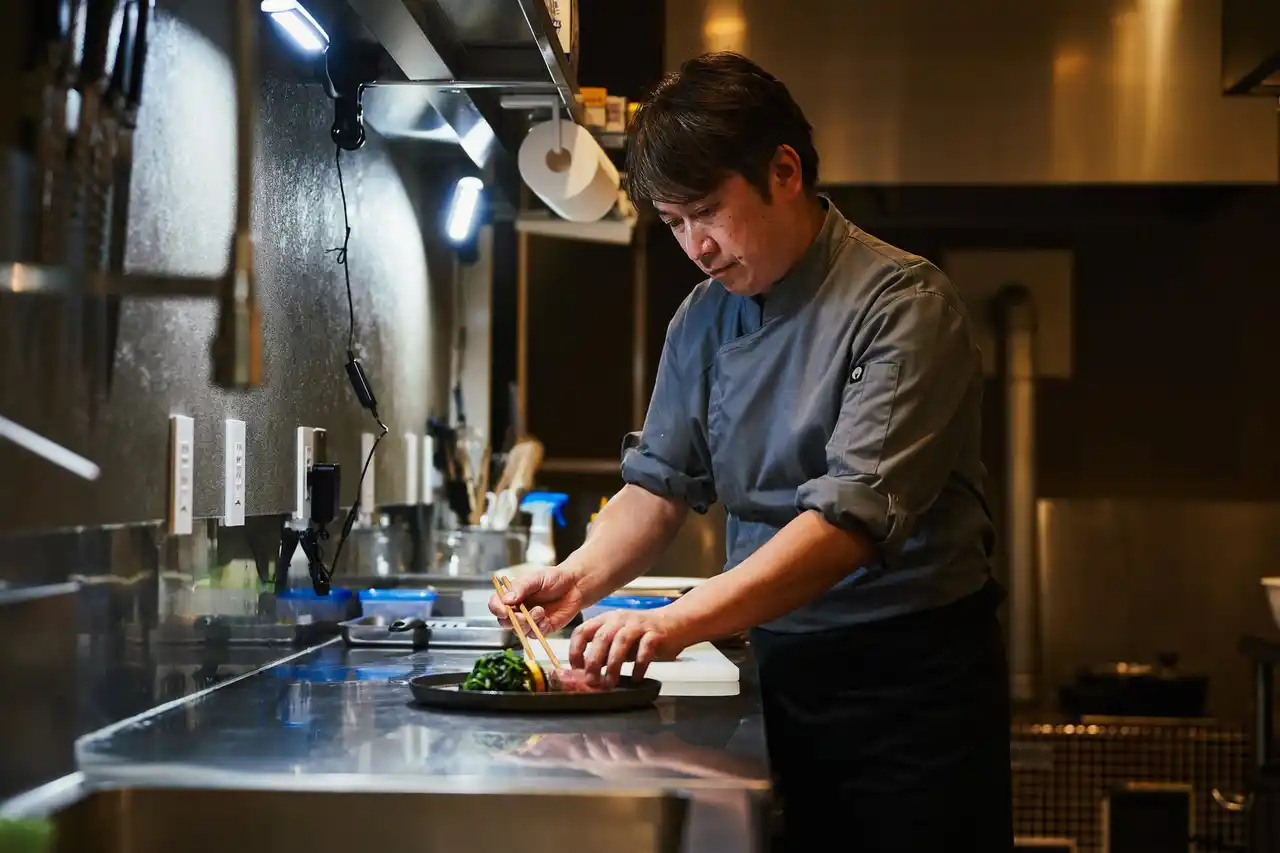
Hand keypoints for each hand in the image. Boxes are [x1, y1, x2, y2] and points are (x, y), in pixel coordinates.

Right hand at [487, 565, 586, 633]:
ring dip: (529, 623)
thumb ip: (520, 587)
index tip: (503, 610)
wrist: (575, 586)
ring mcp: (528, 620)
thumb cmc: (554, 578)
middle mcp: (517, 609)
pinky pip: (534, 635)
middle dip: (513, 620)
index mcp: (512, 595)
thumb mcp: (535, 578)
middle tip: (523, 614)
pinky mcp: (540, 629)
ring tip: (541, 611)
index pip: (495, 604)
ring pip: (519, 630)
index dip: (496, 609)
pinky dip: (540, 628)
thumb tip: (505, 599)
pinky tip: (547, 619)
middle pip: (504, 622)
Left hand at [570, 606, 688, 688]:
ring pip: (621, 642)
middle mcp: (620, 620)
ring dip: (613, 665)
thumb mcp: (618, 640)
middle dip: (594, 661)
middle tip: (592, 681)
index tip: (576, 669)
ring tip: (610, 683)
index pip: (583, 630)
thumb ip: (603, 653)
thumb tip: (585, 672)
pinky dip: (639, 665)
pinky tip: (636, 678)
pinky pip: (645, 649)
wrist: (674, 623)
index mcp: (606, 620)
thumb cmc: (642, 634)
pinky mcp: (655, 633)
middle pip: (601, 638)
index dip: (576, 650)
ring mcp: (638, 625)